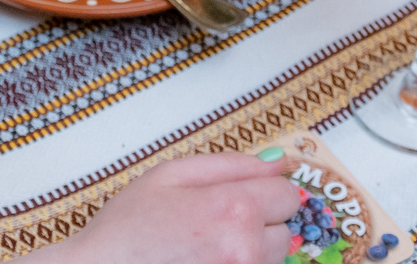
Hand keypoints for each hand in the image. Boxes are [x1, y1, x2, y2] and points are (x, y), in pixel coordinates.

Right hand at [34, 153, 304, 263]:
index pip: (289, 196)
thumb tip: (279, 163)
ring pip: (271, 261)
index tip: (239, 198)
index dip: (265, 192)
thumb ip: (231, 164)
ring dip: (249, 253)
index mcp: (235, 208)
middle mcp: (247, 250)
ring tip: (204, 251)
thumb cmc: (127, 229)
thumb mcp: (170, 175)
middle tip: (213, 227)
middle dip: (259, 226)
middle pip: (285, 232)